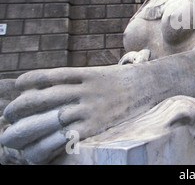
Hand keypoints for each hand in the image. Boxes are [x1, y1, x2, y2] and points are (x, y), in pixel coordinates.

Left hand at [1, 65, 141, 163]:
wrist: (153, 89)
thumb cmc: (123, 83)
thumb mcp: (99, 73)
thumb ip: (74, 79)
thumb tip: (43, 88)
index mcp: (86, 74)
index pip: (47, 76)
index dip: (27, 83)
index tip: (17, 88)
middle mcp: (87, 90)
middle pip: (43, 99)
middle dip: (19, 110)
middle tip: (9, 117)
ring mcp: (93, 109)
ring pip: (51, 120)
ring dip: (27, 131)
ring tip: (12, 138)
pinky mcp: (99, 127)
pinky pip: (67, 138)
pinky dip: (47, 145)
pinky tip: (36, 150)